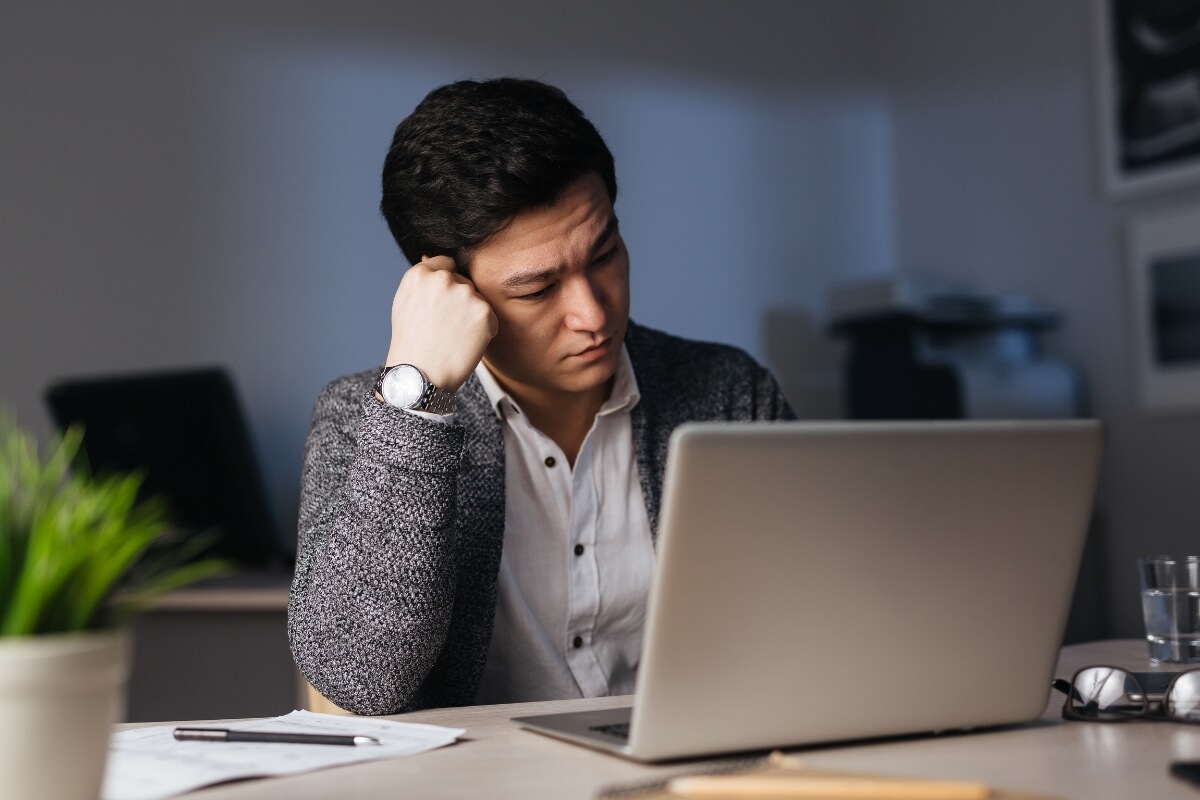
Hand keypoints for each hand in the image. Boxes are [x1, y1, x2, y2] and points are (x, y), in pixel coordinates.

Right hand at [383, 256, 497, 393]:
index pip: (446, 264)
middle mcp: (442, 279)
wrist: (419, 377)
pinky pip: (490, 317)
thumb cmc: (411, 344)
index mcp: (420, 274)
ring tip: (453, 337)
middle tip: (445, 328)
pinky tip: (465, 344)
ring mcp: (464, 294)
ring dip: (472, 316)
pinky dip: (484, 331)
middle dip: (460, 302)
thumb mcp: (405, 302)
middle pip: (464, 282)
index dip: (447, 285)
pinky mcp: (483, 311)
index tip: (443, 304)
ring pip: (477, 300)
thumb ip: (422, 281)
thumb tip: (431, 257)